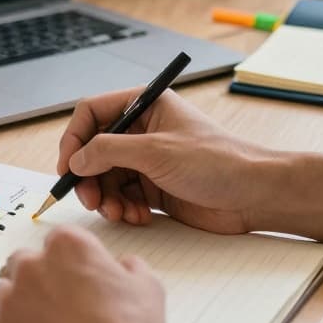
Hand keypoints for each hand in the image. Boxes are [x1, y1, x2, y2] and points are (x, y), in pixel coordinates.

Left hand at [0, 225, 166, 322]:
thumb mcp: (146, 287)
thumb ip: (129, 266)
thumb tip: (124, 265)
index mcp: (66, 245)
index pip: (59, 240)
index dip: (70, 259)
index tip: (78, 275)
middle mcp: (31, 265)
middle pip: (24, 262)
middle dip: (38, 277)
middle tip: (60, 301)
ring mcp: (11, 298)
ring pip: (6, 292)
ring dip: (22, 303)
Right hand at [58, 89, 273, 234]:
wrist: (254, 195)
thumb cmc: (217, 161)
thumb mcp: (156, 151)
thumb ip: (109, 151)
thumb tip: (76, 160)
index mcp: (144, 105)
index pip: (92, 114)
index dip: (74, 140)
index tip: (68, 168)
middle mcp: (142, 130)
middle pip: (94, 151)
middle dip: (90, 178)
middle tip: (91, 200)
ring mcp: (148, 160)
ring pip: (106, 178)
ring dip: (107, 198)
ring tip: (119, 213)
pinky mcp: (155, 187)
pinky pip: (123, 197)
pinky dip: (124, 209)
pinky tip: (138, 217)